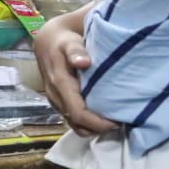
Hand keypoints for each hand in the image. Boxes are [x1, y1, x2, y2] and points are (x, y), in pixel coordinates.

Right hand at [36, 13, 117, 136]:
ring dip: (93, 127)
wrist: (48, 41)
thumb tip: (83, 63)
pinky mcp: (58, 102)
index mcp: (59, 83)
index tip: (116, 121)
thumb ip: (76, 51)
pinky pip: (73, 120)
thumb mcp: (70, 42)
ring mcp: (55, 101)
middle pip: (76, 122)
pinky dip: (87, 123)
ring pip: (74, 124)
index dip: (97, 122)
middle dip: (98, 127)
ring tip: (112, 120)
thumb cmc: (64, 42)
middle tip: (120, 121)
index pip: (77, 112)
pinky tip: (101, 115)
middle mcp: (55, 96)